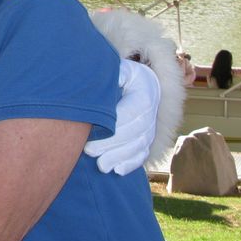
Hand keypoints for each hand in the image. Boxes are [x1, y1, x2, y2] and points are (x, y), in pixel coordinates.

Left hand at [84, 60, 159, 175]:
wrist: (143, 84)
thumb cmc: (124, 76)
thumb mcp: (120, 69)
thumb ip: (113, 74)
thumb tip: (106, 80)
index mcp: (144, 94)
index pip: (132, 112)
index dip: (114, 125)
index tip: (94, 131)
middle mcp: (151, 113)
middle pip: (134, 133)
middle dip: (112, 145)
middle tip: (89, 152)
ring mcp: (150, 128)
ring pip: (138, 146)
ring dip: (120, 158)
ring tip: (101, 166)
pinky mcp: (147, 139)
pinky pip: (142, 154)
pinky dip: (131, 164)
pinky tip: (117, 171)